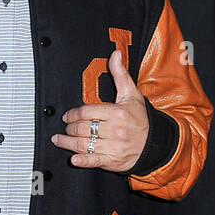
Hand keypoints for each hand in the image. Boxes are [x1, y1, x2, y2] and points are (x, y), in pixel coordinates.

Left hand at [53, 50, 148, 170]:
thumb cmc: (141, 119)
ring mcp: (114, 147)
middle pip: (82, 128)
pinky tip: (73, 159)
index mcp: (118, 113)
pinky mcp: (113, 161)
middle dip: (69, 127)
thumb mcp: (131, 94)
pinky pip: (94, 160)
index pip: (87, 111)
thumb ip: (120, 74)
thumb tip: (115, 54)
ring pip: (83, 144)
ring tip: (58, 140)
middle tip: (65, 126)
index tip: (67, 115)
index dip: (73, 113)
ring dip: (67, 142)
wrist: (156, 143)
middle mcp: (115, 130)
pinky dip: (82, 161)